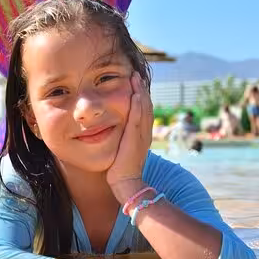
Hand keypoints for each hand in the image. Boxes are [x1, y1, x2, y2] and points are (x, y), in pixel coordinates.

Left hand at [106, 72, 152, 200]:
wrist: (126, 183)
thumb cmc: (120, 169)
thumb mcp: (122, 149)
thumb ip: (121, 138)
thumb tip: (112, 130)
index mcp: (142, 134)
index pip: (143, 110)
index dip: (140, 96)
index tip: (134, 83)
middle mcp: (145, 133)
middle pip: (146, 106)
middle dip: (141, 89)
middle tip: (136, 75)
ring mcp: (142, 135)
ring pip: (144, 109)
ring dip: (140, 92)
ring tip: (135, 78)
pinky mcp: (135, 139)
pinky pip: (138, 119)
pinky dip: (138, 106)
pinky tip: (135, 94)